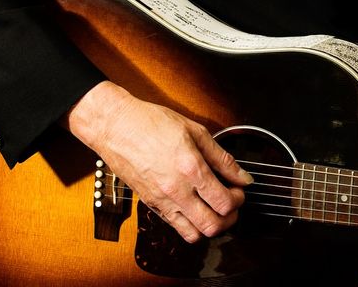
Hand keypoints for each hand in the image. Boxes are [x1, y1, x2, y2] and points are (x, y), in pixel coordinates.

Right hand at [66, 80, 252, 242]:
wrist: (115, 127)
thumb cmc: (151, 123)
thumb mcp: (195, 131)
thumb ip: (222, 158)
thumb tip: (242, 176)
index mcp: (190, 168)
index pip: (225, 201)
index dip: (239, 198)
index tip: (240, 189)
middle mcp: (176, 190)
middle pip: (213, 225)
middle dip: (230, 217)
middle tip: (232, 201)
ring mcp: (162, 201)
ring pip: (194, 234)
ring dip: (212, 226)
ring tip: (215, 208)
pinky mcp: (151, 205)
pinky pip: (176, 228)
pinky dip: (191, 225)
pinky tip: (196, 208)